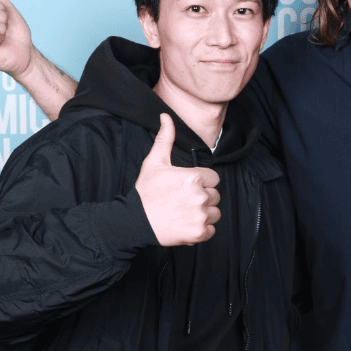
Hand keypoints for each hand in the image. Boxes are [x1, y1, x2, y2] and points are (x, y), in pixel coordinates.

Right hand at [135, 114, 220, 245]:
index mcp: (194, 178)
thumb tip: (166, 117)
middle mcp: (200, 196)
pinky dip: (202, 230)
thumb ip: (165, 139)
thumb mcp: (154, 163)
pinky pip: (212, 230)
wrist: (134, 222)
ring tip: (185, 213)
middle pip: (215, 196)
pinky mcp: (199, 233)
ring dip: (204, 214)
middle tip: (184, 201)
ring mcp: (200, 215)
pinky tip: (186, 224)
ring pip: (215, 213)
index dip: (202, 182)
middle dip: (203, 198)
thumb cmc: (145, 192)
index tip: (188, 187)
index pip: (214, 179)